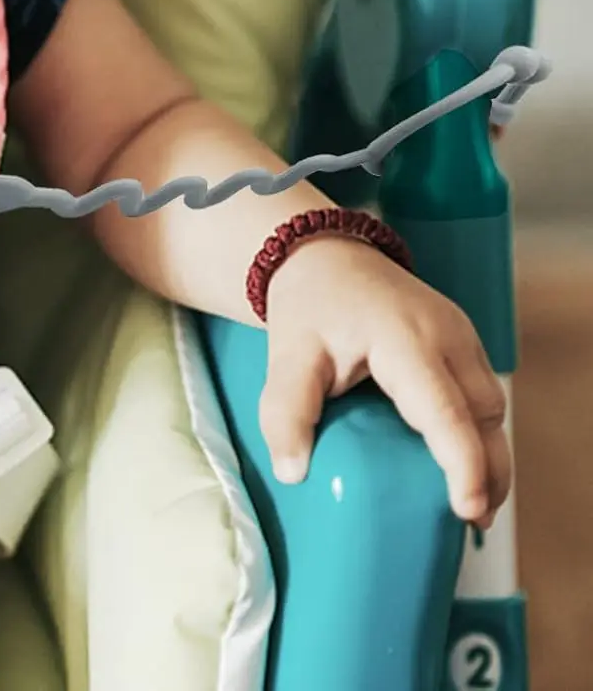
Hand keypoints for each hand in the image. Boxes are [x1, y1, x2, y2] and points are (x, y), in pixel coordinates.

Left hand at [259, 234, 509, 527]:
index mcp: (405, 338)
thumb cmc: (309, 305)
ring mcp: (461, 335)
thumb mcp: (286, 354)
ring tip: (469, 502)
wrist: (323, 255)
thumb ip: (286, 411)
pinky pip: (482, 394)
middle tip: (471, 521)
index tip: (469, 509)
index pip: (445, 409)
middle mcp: (447, 335)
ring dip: (488, 454)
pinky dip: (479, 431)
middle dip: (488, 471)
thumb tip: (292, 472)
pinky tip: (461, 462)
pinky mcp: (462, 341)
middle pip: (484, 415)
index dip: (463, 463)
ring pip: (491, 407)